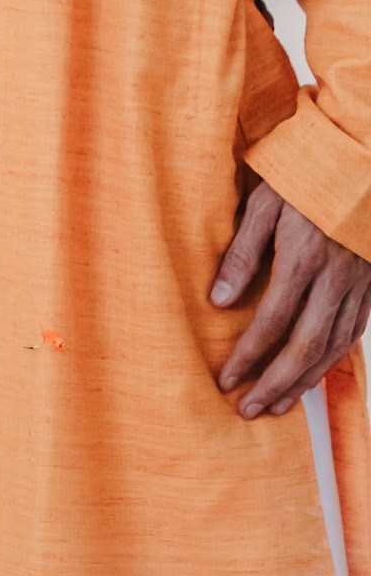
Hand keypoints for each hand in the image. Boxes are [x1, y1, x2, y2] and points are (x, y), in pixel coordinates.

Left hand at [212, 182, 370, 417]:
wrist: (359, 165)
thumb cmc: (303, 178)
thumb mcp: (264, 202)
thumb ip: (242, 251)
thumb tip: (219, 300)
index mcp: (304, 258)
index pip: (273, 321)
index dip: (249, 355)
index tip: (226, 379)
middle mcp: (335, 280)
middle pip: (306, 347)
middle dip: (274, 384)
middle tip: (247, 410)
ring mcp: (358, 286)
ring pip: (333, 349)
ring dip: (304, 383)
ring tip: (276, 407)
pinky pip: (352, 335)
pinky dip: (331, 363)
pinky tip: (312, 377)